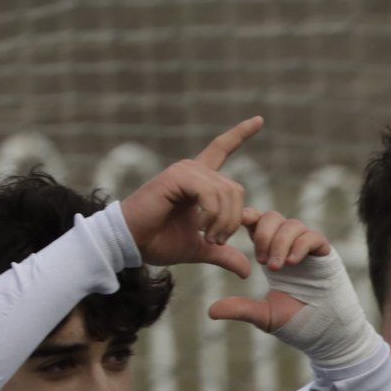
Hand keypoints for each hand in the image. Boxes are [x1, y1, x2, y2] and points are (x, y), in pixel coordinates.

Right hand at [119, 117, 262, 276]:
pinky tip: (200, 228)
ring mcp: (185, 171)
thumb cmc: (158, 242)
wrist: (131, 243)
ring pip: (226, 192)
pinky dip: (212, 215)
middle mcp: (193, 170)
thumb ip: (223, 254)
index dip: (240, 134)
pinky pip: (211, 194)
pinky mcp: (177, 177)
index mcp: (199, 181)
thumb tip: (247, 271)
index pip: (222, 149)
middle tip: (218, 241)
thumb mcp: (199, 249)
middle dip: (234, 221)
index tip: (259, 120)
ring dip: (224, 222)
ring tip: (209, 239)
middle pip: (236, 189)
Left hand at [208, 216, 379, 369]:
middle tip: (260, 260)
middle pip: (274, 217)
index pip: (258, 225)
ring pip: (293, 225)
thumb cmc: (298, 323)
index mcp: (273, 255)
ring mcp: (309, 250)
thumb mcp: (264, 316)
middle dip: (263, 234)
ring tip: (275, 267)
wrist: (327, 335)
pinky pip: (313, 238)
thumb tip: (210, 311)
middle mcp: (290, 247)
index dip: (247, 220)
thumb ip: (240, 309)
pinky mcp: (326, 256)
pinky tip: (291, 263)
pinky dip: (300, 245)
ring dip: (280, 242)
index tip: (234, 229)